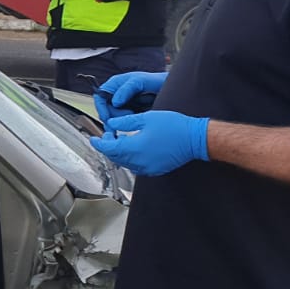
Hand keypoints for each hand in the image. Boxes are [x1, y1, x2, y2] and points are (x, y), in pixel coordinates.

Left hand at [89, 110, 208, 175]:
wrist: (196, 139)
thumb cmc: (174, 127)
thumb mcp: (146, 118)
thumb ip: (124, 122)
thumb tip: (111, 123)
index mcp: (134, 148)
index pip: (108, 148)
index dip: (99, 143)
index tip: (94, 138)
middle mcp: (139, 161)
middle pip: (115, 157)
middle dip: (108, 146)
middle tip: (108, 135)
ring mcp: (147, 168)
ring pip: (124, 162)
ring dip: (118, 152)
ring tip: (120, 139)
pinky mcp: (155, 170)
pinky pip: (135, 166)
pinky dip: (130, 158)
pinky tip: (133, 147)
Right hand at [94, 70, 167, 123]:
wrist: (172, 90)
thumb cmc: (157, 81)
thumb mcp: (141, 81)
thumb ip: (127, 88)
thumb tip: (115, 102)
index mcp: (116, 84)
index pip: (100, 97)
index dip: (101, 108)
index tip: (108, 118)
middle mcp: (116, 94)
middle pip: (105, 109)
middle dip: (112, 116)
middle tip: (127, 118)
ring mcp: (123, 104)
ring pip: (112, 117)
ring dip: (119, 121)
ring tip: (133, 118)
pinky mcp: (129, 113)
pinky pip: (121, 121)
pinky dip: (123, 125)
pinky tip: (132, 125)